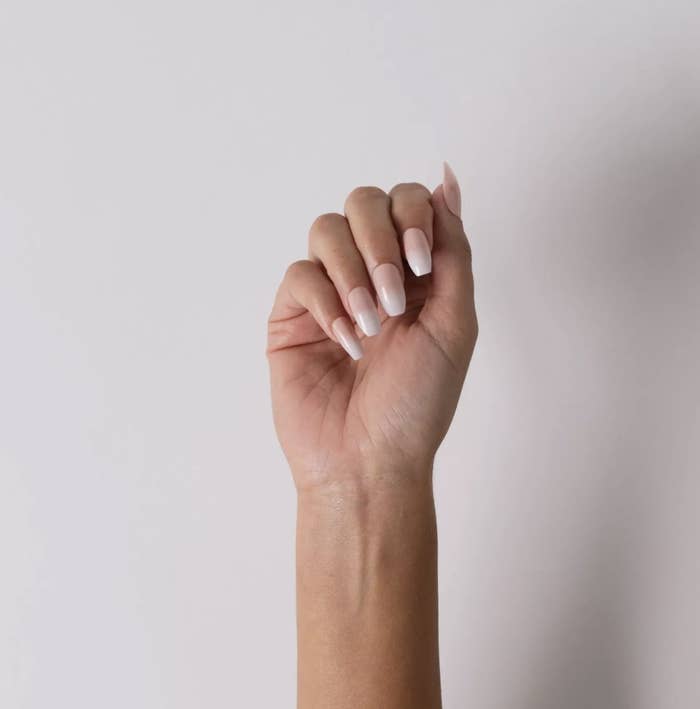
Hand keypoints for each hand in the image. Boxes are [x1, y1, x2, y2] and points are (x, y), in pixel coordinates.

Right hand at [267, 163, 476, 492]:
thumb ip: (453, 251)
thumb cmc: (417, 402)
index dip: (413, 216)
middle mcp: (371, 272)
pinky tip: (344, 340)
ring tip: (370, 323)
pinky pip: (299, 274)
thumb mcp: (454, 322)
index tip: (420, 262)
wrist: (370, 460)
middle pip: (363, 201)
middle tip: (393, 299)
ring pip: (325, 228)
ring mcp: (329, 291)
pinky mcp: (293, 314)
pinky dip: (325, 301)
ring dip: (352, 272)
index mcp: (415, 273)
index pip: (408, 201)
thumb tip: (446, 180)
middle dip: (380, 241)